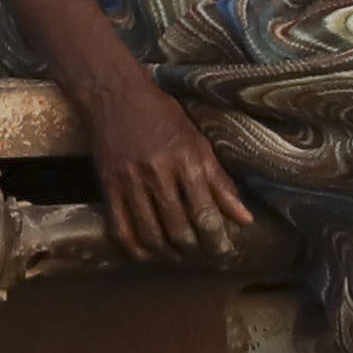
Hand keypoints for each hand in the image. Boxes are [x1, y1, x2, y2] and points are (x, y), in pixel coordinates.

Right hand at [72, 54, 251, 265]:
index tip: (225, 253)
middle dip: (196, 251)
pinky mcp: (108, 187)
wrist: (116, 95)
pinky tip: (148, 254)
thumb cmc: (163, 116)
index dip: (217, 240)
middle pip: (179, 229)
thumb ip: (220, 181)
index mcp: (186, 159)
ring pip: (151, 234)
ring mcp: (130, 182)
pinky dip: (135, 249)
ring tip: (180, 257)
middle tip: (204, 258)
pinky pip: (120, 229)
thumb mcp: (198, 141)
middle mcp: (158, 173)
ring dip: (168, 254)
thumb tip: (244, 218)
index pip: (205, 213)